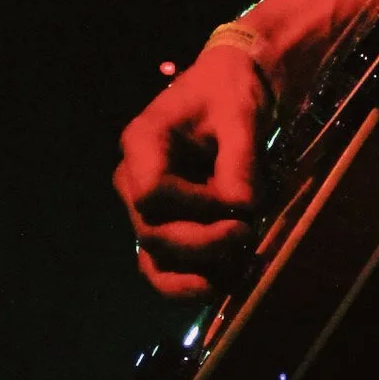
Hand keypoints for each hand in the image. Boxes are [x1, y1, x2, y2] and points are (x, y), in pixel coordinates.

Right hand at [113, 45, 267, 305]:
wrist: (226, 95)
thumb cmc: (227, 97)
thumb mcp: (239, 116)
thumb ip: (239, 159)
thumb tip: (241, 208)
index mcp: (141, 143)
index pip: (153, 193)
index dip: (196, 206)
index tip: (236, 200)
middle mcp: (131, 180)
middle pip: (153, 233)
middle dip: (204, 242)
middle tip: (247, 232)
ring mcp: (142, 209)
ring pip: (153, 261)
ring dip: (195, 274)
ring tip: (235, 271)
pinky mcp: (162, 228)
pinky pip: (162, 269)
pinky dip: (189, 284)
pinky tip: (222, 284)